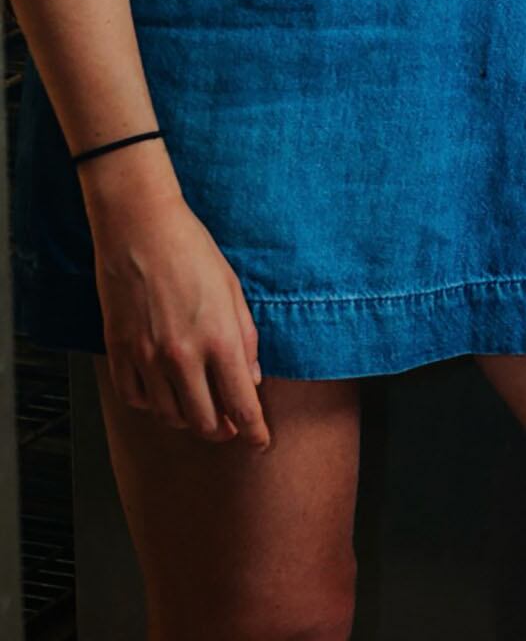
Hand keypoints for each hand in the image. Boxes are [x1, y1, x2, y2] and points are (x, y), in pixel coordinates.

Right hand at [85, 153, 268, 447]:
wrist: (139, 228)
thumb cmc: (191, 250)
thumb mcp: (233, 290)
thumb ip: (245, 339)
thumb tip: (252, 378)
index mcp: (219, 340)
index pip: (242, 405)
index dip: (254, 432)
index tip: (260, 443)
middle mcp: (182, 358)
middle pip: (205, 422)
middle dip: (223, 430)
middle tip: (231, 425)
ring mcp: (146, 360)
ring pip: (170, 417)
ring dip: (190, 419)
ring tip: (201, 406)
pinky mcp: (119, 355)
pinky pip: (137, 400)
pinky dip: (154, 406)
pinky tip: (165, 393)